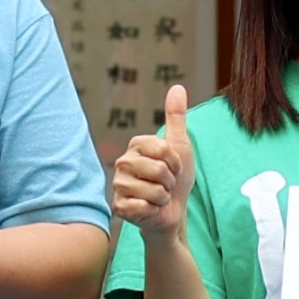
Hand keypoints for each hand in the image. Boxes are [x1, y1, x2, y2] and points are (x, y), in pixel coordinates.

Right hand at [111, 82, 197, 234]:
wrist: (173, 211)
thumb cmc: (176, 179)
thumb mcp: (180, 146)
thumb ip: (176, 117)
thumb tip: (178, 87)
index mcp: (136, 145)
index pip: (163, 149)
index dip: (176, 162)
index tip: (174, 168)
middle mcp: (123, 162)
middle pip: (158, 169)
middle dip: (170, 181)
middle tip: (166, 185)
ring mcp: (118, 185)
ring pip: (153, 190)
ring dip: (163, 197)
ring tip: (159, 197)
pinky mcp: (119, 206)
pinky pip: (143, 206)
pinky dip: (153, 210)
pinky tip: (149, 209)